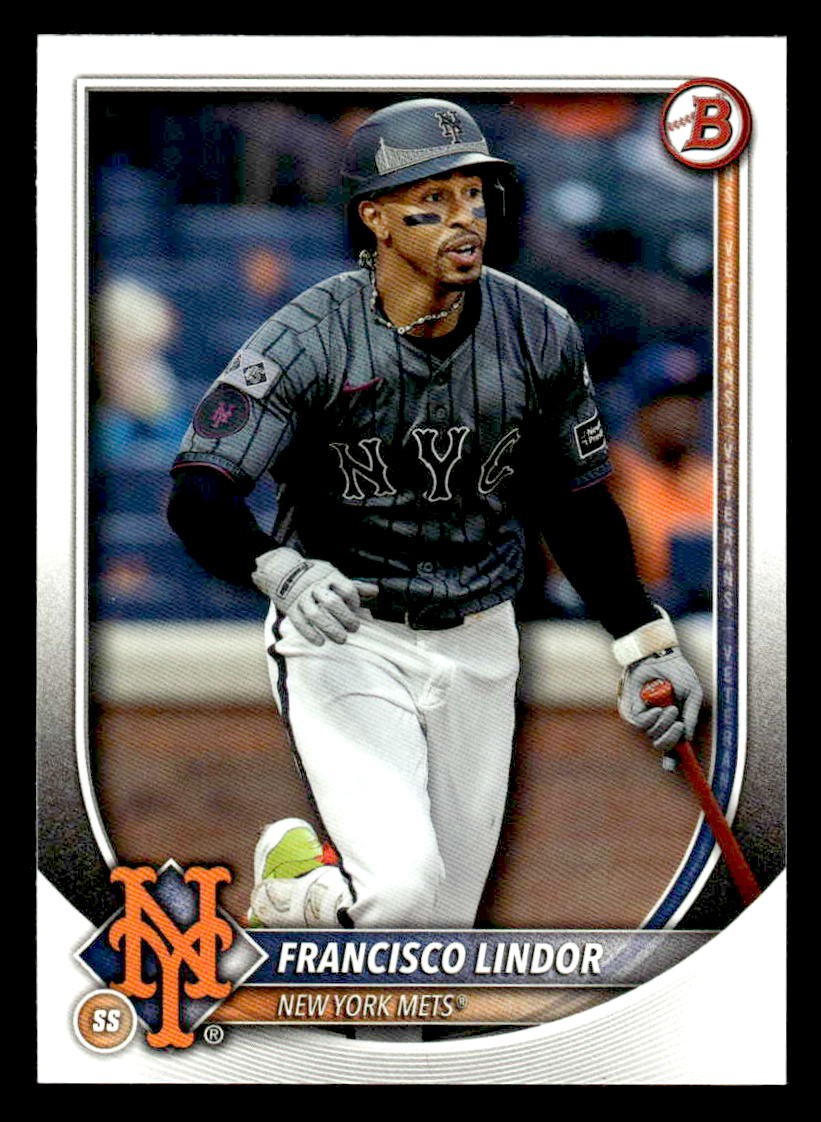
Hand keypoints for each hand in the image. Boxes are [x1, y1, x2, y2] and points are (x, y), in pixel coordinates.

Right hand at [252, 547, 378, 645]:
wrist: (283, 569)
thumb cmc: (315, 575)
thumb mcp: (334, 575)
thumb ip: (354, 586)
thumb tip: (376, 591)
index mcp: (329, 576)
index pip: (346, 589)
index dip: (354, 601)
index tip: (356, 609)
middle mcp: (315, 586)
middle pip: (331, 602)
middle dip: (345, 617)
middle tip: (354, 628)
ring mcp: (301, 596)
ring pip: (315, 614)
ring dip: (329, 629)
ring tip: (342, 639)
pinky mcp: (290, 607)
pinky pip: (299, 622)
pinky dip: (309, 634)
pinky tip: (320, 643)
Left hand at [618, 649, 703, 761]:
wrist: (659, 657)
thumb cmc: (678, 673)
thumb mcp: (692, 694)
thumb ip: (691, 715)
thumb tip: (687, 738)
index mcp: (676, 722)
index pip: (674, 747)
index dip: (674, 760)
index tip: (674, 768)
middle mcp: (661, 723)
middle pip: (663, 746)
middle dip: (671, 741)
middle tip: (678, 726)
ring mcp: (648, 718)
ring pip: (654, 736)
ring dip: (663, 725)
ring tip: (670, 708)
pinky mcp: (635, 710)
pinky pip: (642, 725)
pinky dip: (651, 720)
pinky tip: (656, 709)